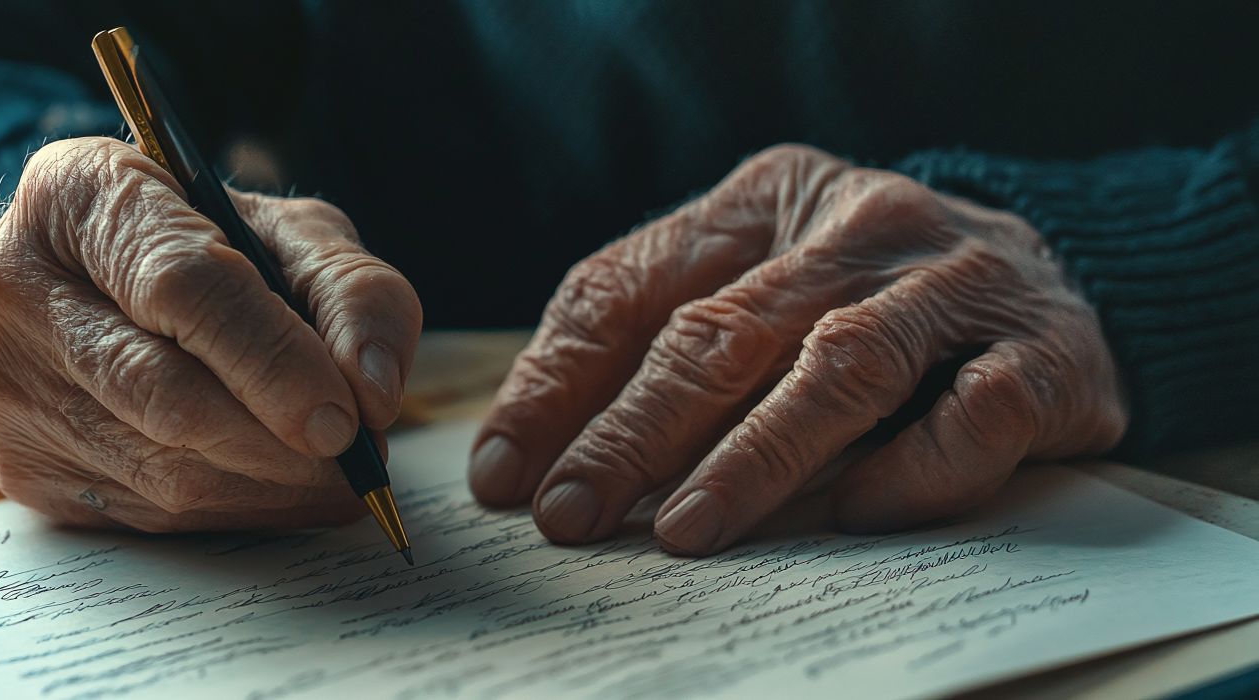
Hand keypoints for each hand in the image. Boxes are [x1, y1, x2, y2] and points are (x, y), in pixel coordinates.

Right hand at [0, 137, 421, 530]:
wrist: (112, 291)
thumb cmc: (215, 250)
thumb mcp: (296, 236)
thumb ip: (354, 293)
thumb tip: (372, 391)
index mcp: (77, 192)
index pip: (182, 285)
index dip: (274, 358)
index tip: (344, 417)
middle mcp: (13, 283)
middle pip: (166, 391)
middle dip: (280, 439)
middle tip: (354, 458)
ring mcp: (4, 382)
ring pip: (162, 468)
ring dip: (270, 487)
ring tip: (334, 475)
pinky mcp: (19, 464)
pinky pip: (147, 514)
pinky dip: (234, 512)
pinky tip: (276, 488)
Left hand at [470, 144, 1126, 554]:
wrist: (1063, 275)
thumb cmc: (867, 297)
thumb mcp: (758, 284)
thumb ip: (654, 345)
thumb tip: (530, 464)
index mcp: (765, 199)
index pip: (630, 287)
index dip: (559, 385)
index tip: (508, 475)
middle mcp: (858, 224)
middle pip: (722, 331)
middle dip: (634, 433)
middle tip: (573, 515)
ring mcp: (956, 282)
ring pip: (839, 370)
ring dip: (754, 459)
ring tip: (684, 530)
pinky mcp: (1043, 352)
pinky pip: (970, 417)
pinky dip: (907, 474)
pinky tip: (852, 517)